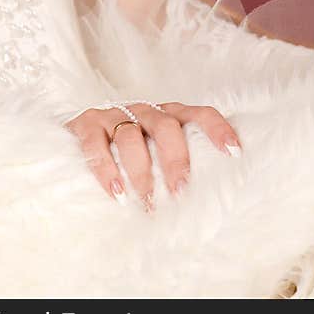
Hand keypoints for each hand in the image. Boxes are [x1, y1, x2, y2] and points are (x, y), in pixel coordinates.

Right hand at [65, 102, 240, 207]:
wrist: (79, 133)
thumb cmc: (131, 148)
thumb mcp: (157, 148)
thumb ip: (179, 160)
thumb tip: (210, 196)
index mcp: (171, 114)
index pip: (201, 114)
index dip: (218, 129)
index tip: (234, 152)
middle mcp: (146, 110)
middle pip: (166, 127)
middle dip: (176, 160)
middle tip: (180, 192)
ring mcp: (115, 114)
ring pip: (130, 137)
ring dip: (141, 173)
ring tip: (147, 202)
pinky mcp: (87, 123)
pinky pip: (96, 145)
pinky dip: (106, 170)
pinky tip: (116, 192)